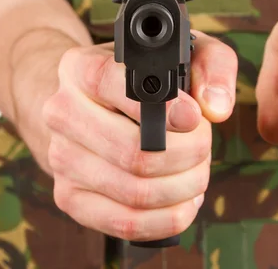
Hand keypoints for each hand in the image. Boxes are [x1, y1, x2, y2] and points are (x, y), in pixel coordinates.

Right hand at [42, 31, 236, 240]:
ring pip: (136, 192)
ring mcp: (62, 158)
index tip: (194, 117)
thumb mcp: (185, 55)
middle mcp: (62, 112)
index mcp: (81, 69)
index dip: (163, 108)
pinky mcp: (70, 197)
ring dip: (184, 186)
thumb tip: (215, 108)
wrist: (97, 104)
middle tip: (203, 145)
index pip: (113, 85)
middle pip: (134, 152)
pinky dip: (168, 218)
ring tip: (196, 170)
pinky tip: (183, 200)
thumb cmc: (148, 79)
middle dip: (188, 154)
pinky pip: (125, 223)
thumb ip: (212, 66)